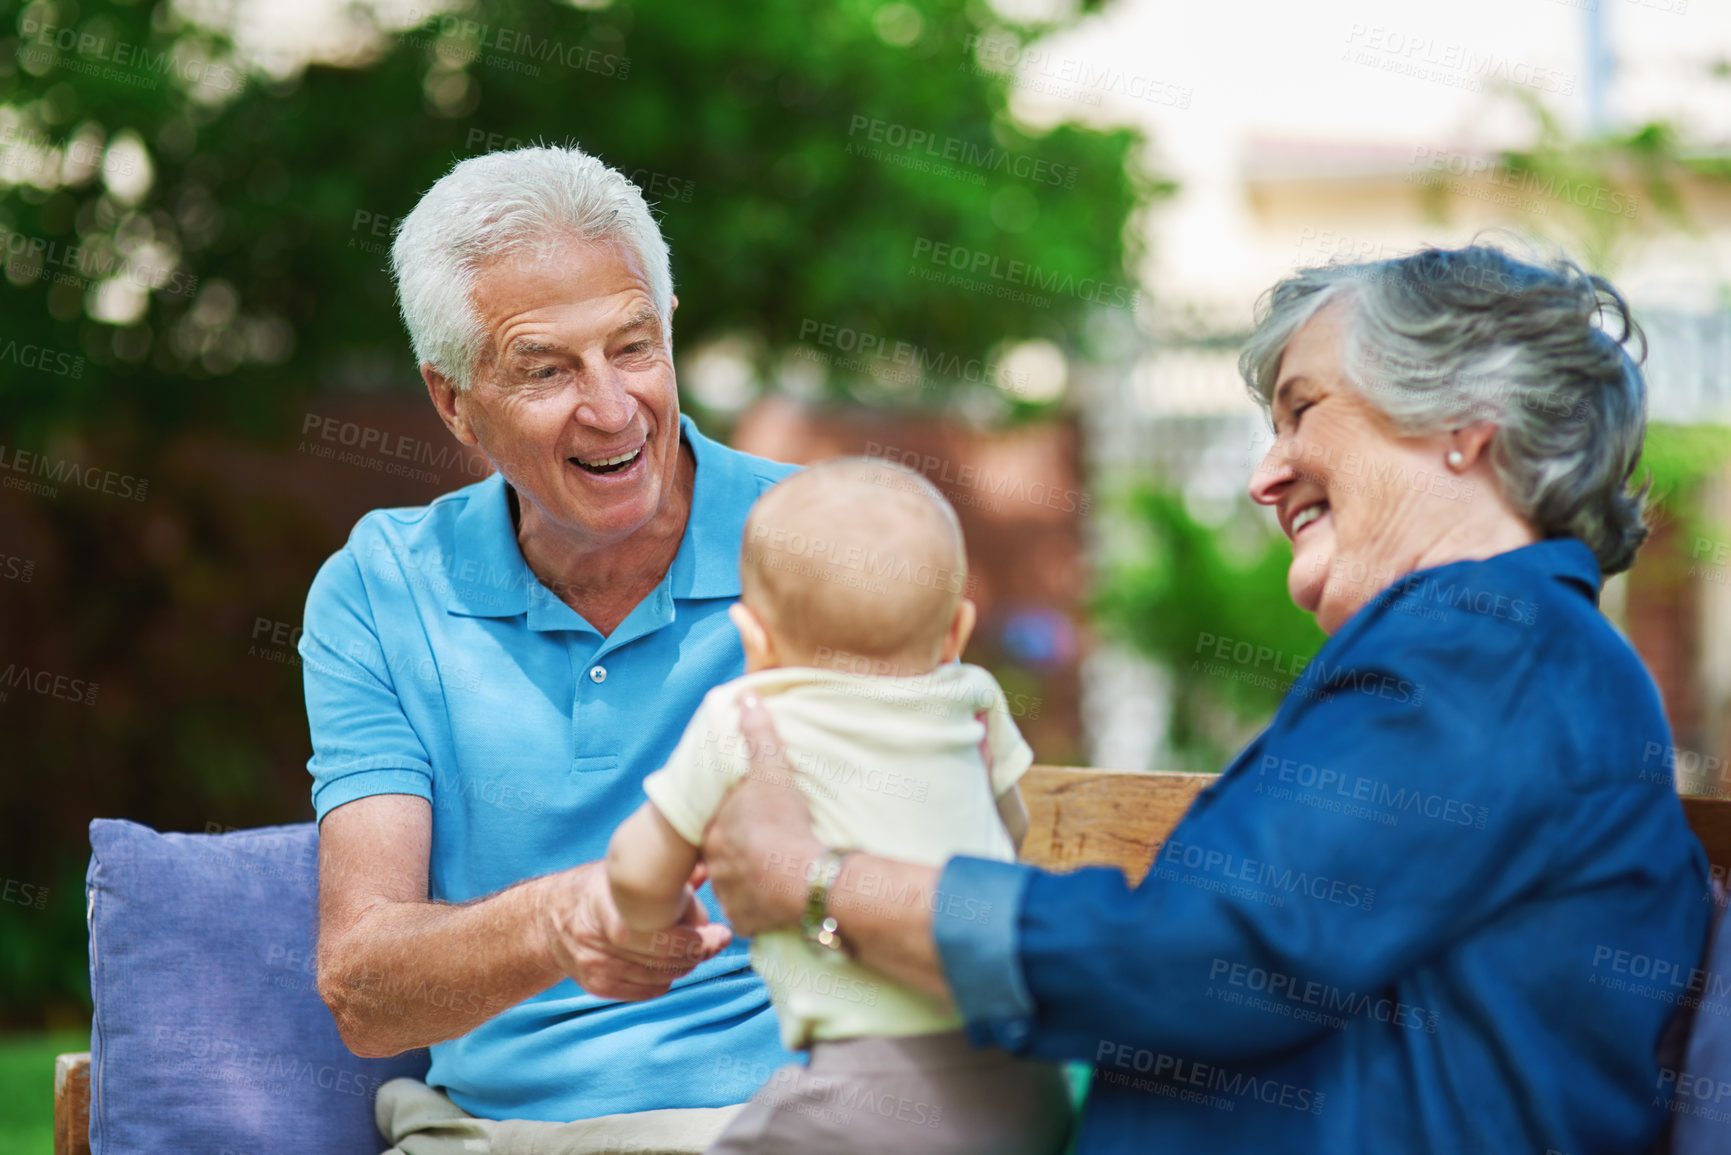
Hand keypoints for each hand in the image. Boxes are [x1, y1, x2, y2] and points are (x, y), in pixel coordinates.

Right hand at [541, 860, 731, 1000]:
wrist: (551, 918)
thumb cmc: (601, 888)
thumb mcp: (628, 871)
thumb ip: (668, 871)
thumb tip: (709, 865)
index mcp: (602, 902)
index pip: (654, 930)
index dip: (692, 937)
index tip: (721, 932)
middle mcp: (593, 936)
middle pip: (660, 956)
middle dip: (696, 951)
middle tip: (717, 940)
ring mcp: (593, 965)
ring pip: (659, 976)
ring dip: (685, 965)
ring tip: (695, 948)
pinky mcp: (597, 985)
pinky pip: (647, 990)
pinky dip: (667, 978)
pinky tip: (670, 961)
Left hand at [702, 692, 823, 937]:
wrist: (804, 882)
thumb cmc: (785, 824)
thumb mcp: (773, 772)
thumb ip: (759, 735)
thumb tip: (747, 697)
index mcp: (714, 831)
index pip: (716, 822)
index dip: (733, 818)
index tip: (751, 817)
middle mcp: (714, 866)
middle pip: (723, 855)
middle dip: (740, 851)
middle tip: (766, 844)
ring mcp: (729, 897)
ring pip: (735, 885)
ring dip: (750, 879)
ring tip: (776, 871)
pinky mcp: (747, 922)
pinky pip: (750, 914)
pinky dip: (762, 907)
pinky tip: (780, 898)